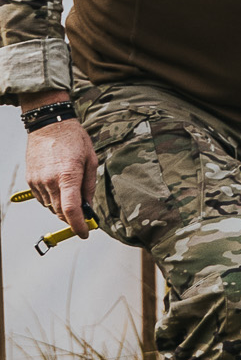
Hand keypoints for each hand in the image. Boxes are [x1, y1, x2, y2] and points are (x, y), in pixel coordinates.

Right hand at [26, 116, 97, 238]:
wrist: (49, 126)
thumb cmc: (74, 140)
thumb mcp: (91, 160)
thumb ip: (89, 186)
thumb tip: (88, 206)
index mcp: (68, 175)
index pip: (71, 209)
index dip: (78, 225)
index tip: (85, 233)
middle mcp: (50, 181)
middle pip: (60, 211)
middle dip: (73, 217)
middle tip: (84, 215)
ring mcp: (37, 181)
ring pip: (51, 206)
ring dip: (62, 207)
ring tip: (72, 192)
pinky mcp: (30, 180)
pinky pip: (42, 198)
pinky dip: (52, 199)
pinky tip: (60, 188)